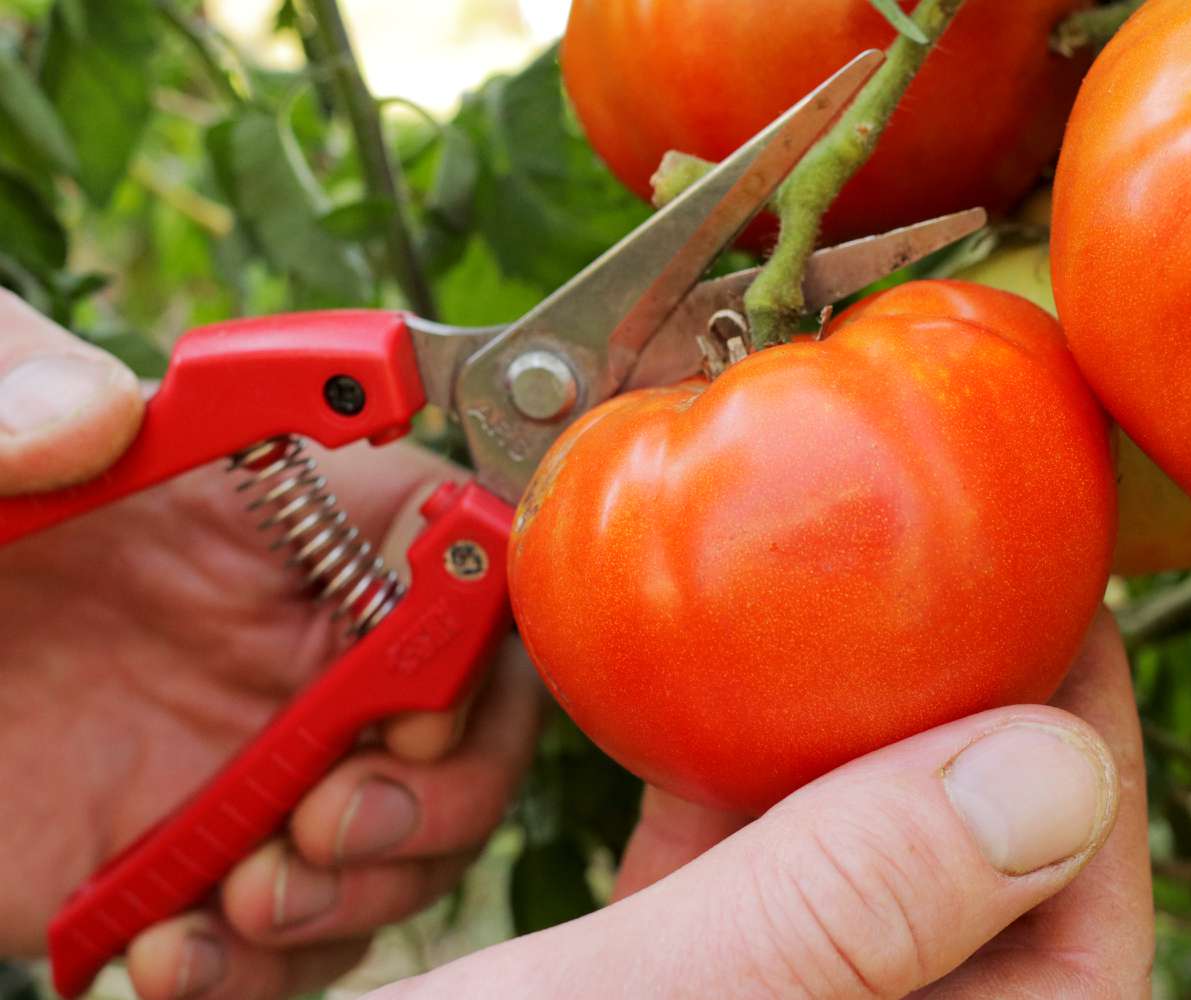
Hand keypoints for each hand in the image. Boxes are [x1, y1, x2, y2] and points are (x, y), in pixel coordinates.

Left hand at [0, 291, 540, 998]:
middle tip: (327, 825)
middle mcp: (307, 650)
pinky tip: (174, 956)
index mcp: (295, 527)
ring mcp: (264, 766)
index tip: (410, 713)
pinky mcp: (198, 867)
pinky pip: (294, 944)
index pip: (469, 568)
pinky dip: (261, 974)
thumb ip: (20, 394)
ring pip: (408, 853)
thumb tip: (92, 417)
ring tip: (247, 899)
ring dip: (357, 899)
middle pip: (476, 733)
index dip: (476, 653)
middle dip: (436, 802)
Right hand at [371, 609, 1150, 998]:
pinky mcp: (672, 997)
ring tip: (832, 588)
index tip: (1062, 590)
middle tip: (948, 555)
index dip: (1086, 740)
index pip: (1079, 922)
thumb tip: (1055, 767)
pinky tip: (690, 681)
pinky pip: (736, 873)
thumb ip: (845, 910)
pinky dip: (723, 775)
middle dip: (963, 708)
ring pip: (847, 861)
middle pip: (968, 871)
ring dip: (838, 727)